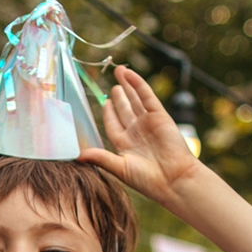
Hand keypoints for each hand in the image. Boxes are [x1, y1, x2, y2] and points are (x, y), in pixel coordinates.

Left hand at [77, 67, 201, 206]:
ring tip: (120, 71)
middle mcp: (136, 132)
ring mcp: (148, 122)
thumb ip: (100, 158)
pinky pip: (146, 96)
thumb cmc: (147, 180)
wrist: (174, 179)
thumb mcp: (120, 168)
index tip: (105, 103)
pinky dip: (137, 84)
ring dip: (127, 85)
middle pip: (125, 110)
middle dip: (119, 97)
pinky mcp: (159, 115)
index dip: (109, 113)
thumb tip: (78, 155)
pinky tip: (129, 74)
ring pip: (135, 99)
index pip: (114, 124)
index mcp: (125, 144)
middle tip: (112, 86)